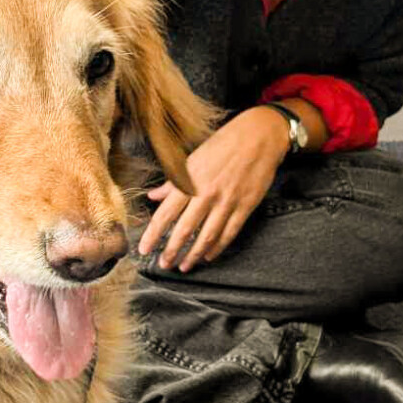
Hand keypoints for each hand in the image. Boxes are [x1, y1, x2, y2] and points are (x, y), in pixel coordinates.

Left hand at [138, 109, 289, 270]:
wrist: (258, 137)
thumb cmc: (223, 144)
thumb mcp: (193, 159)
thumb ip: (173, 182)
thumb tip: (153, 196)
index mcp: (189, 181)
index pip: (165, 214)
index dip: (153, 235)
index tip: (144, 249)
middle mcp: (206, 194)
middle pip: (184, 230)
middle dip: (171, 251)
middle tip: (163, 265)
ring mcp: (227, 201)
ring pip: (207, 236)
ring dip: (193, 254)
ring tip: (184, 266)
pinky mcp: (245, 206)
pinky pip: (229, 233)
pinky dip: (217, 247)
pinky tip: (208, 256)